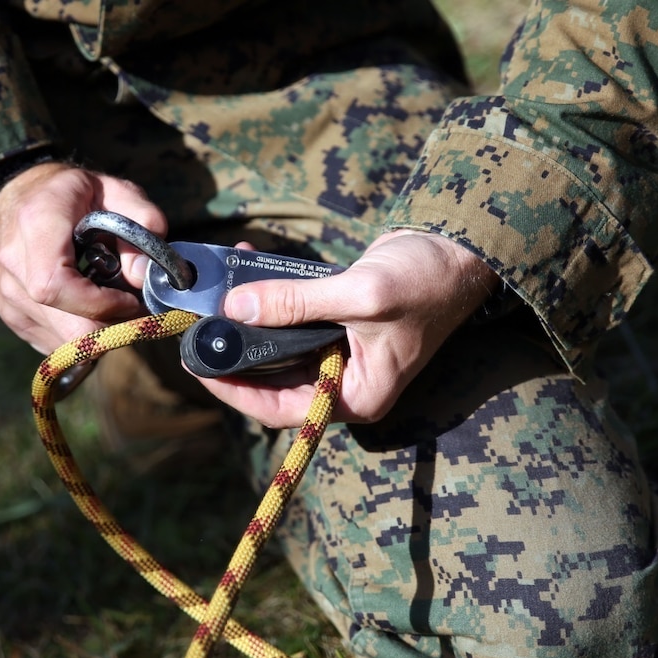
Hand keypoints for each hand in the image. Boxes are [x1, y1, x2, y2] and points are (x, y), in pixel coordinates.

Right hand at [0, 161, 165, 353]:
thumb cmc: (69, 193)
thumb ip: (141, 218)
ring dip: (96, 333)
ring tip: (110, 303)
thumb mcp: (113, 188)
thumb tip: (143, 274)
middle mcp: (13, 263)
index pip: (57, 286)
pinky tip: (86, 308)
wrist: (15, 196)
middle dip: (109, 327)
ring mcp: (7, 293)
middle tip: (132, 308)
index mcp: (37, 224)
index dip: (100, 304)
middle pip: (66, 326)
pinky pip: (52, 343)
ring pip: (62, 342)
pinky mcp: (10, 314)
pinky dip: (78, 336)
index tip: (129, 299)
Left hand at [197, 230, 499, 426]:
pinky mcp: (334, 323)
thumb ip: (296, 304)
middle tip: (195, 329)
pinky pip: (289, 320)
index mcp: (358, 395)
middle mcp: (345, 382)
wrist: (462, 248)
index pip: (282, 409)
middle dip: (233, 353)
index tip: (200, 366)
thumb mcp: (361, 294)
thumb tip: (235, 307)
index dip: (236, 391)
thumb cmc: (427, 280)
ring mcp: (339, 353)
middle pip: (273, 380)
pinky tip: (244, 270)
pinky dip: (266, 300)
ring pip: (276, 348)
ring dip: (245, 321)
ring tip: (212, 296)